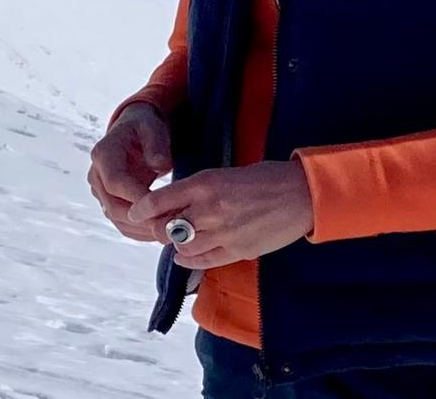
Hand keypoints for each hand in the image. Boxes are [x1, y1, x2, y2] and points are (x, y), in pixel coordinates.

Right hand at [88, 103, 172, 241]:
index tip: (161, 207)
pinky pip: (122, 223)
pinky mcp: (110, 203)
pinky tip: (161, 232)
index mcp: (103, 154)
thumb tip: (160, 164)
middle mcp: (96, 176)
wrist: (132, 134)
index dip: (136, 197)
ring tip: (170, 231)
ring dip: (143, 229)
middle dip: (142, 219)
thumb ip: (156, 145)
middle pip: (113, 206)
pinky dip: (141, 232)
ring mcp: (101, 192)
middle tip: (170, 225)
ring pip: (117, 219)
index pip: (115, 181)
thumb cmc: (144, 129)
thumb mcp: (152, 128)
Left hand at [125, 161, 314, 269]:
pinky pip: (203, 262)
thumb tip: (172, 205)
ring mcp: (225, 233)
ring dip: (176, 244)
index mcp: (206, 184)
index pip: (160, 201)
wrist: (302, 194)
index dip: (141, 210)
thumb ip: (198, 190)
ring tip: (177, 238)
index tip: (133, 213)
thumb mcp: (225, 174)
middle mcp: (211, 210)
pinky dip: (189, 260)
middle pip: (167, 228)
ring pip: (183, 247)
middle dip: (159, 229)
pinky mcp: (238, 251)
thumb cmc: (265, 178)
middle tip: (158, 226)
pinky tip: (185, 254)